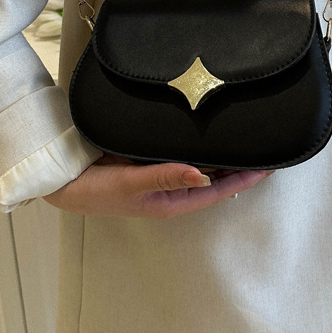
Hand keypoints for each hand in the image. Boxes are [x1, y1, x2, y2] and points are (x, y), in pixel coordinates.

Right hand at [42, 152, 273, 218]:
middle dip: (238, 166)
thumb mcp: (131, 184)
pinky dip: (198, 143)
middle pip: (213, 178)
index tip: (268, 167)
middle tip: (265, 146)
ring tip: (246, 137)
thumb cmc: (95, 189)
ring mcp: (161, 173)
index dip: (243, 180)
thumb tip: (204, 175)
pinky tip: (209, 130)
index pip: (217, 191)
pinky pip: (182, 151)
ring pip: (200, 164)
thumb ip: (165, 176)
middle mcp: (171, 188)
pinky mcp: (150, 158)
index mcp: (171, 202)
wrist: (62, 177)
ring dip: (221, 153)